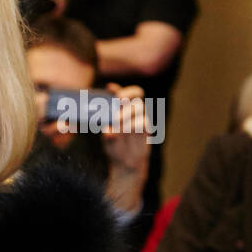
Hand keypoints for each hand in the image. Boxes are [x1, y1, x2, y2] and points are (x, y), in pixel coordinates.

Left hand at [100, 83, 149, 211]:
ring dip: (125, 113)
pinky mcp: (147, 131)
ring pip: (138, 108)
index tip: (109, 88)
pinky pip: (142, 123)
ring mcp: (142, 120)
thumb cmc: (114, 145)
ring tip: (115, 122)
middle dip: (125, 97)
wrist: (125, 164)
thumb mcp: (106, 133)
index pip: (125, 93)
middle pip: (136, 96)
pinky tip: (122, 132)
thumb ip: (104, 126)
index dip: (119, 88)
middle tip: (116, 102)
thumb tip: (105, 127)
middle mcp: (135, 112)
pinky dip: (131, 126)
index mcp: (125, 109)